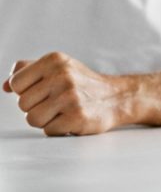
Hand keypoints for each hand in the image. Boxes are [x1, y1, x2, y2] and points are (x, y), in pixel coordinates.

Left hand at [3, 52, 130, 135]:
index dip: (27, 92)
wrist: (117, 97)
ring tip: (63, 112)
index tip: (45, 91)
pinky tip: (72, 119)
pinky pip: (48, 131)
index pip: (16, 83)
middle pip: (22, 104)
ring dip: (46, 120)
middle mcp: (62, 75)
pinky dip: (59, 129)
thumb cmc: (83, 84)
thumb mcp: (59, 67)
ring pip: (32, 119)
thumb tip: (5, 86)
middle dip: (36, 107)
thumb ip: (29, 71)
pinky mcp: (78, 117)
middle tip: (57, 103)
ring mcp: (71, 97)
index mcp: (54, 60)